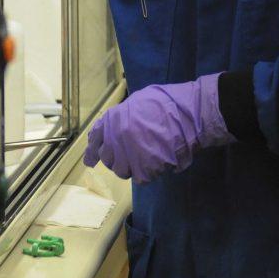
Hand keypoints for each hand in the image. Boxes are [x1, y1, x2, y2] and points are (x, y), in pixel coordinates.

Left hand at [83, 74, 235, 184]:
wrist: (188, 114)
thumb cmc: (167, 102)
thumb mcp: (139, 100)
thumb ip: (124, 115)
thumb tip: (117, 127)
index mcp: (114, 118)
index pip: (95, 139)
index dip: (92, 151)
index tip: (90, 161)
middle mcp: (116, 137)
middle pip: (108, 158)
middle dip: (117, 158)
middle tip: (131, 155)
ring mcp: (129, 154)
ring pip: (122, 170)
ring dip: (132, 167)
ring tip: (146, 158)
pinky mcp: (144, 169)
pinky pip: (140, 177)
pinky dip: (148, 173)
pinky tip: (158, 163)